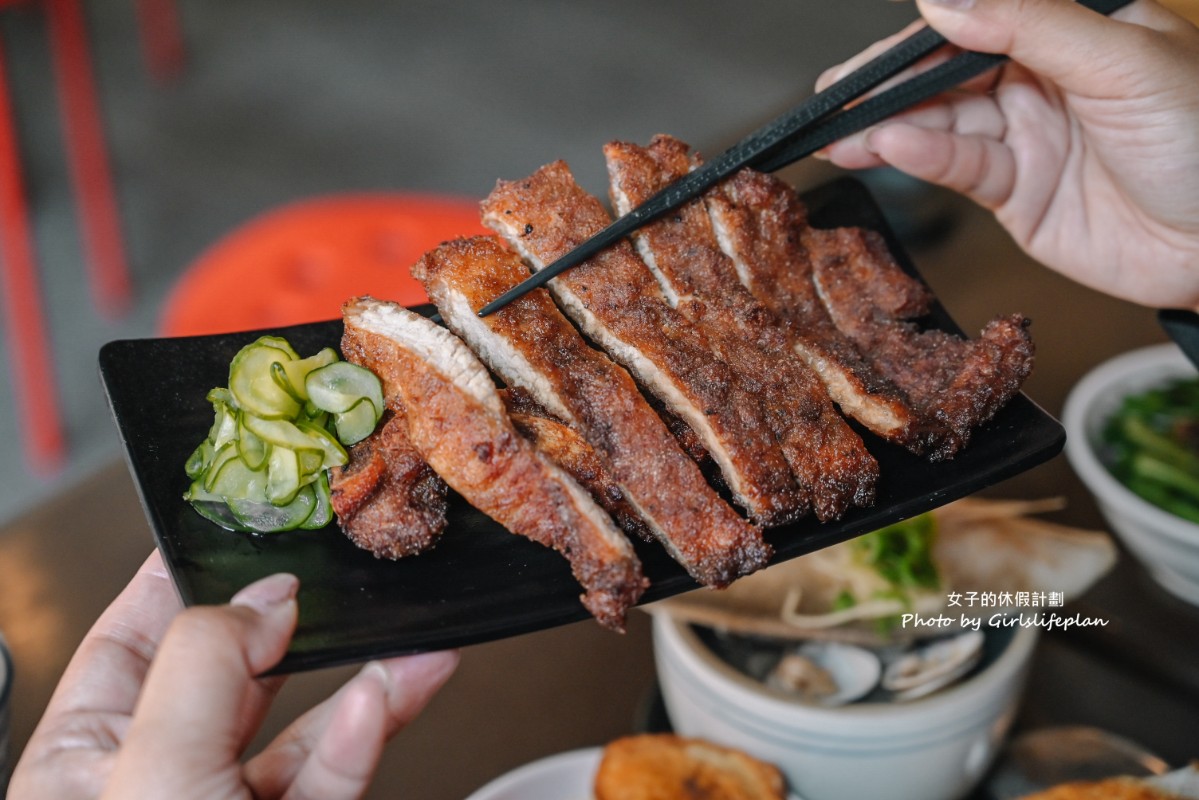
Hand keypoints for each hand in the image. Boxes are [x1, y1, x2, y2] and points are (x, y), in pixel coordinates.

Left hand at [9, 551, 457, 799]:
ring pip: (298, 730)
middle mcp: (153, 783)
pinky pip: (329, 777)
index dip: (180, 579)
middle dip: (293, 623)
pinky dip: (368, 734)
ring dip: (361, 679)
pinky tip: (394, 694)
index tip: (235, 529)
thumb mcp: (149, 776)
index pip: (129, 639)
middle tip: (341, 576)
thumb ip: (206, 667)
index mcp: (82, 758)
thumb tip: (263, 598)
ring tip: (413, 640)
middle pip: (228, 674)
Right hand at [819, 0, 1198, 309]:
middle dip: (887, 88)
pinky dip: (924, 159)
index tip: (872, 56)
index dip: (918, 39)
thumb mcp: (1121, 63)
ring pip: (943, 123)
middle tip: (834, 100)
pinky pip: (960, 167)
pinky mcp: (1017, 191)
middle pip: (947, 74)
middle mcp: (1042, 78)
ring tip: (846, 134)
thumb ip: (1030, 22)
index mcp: (1074, 30)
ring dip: (892, 128)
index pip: (978, 22)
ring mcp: (1028, 135)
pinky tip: (891, 150)